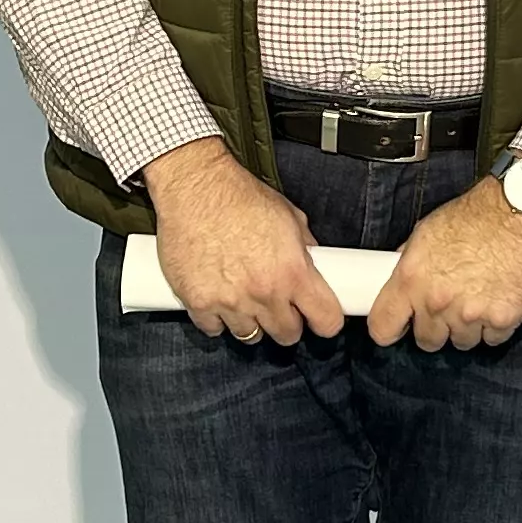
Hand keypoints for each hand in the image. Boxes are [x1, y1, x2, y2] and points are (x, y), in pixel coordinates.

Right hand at [146, 139, 344, 344]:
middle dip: (287, 322)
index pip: (326, 320)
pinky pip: (214, 329)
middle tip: (279, 306)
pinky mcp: (199, 302)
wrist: (195, 186)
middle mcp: (264, 292)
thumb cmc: (239, 195)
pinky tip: (220, 300)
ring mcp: (230, 301)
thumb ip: (305, 246)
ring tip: (246, 299)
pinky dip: (218, 319)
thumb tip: (315, 264)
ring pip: (251, 337)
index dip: (325, 320)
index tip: (319, 318)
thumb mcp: (288, 215)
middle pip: (288, 334)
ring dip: (252, 322)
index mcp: (293, 271)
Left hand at [367, 175, 521, 349]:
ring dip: (468, 328)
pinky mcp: (503, 319)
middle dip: (436, 328)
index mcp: (412, 278)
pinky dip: (496, 327)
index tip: (399, 328)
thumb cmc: (477, 215)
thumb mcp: (429, 231)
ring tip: (479, 301)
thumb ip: (411, 261)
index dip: (389, 330)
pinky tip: (499, 304)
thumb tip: (400, 278)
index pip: (383, 325)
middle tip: (449, 309)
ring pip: (462, 342)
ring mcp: (471, 314)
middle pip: (427, 341)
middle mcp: (437, 301)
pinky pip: (493, 339)